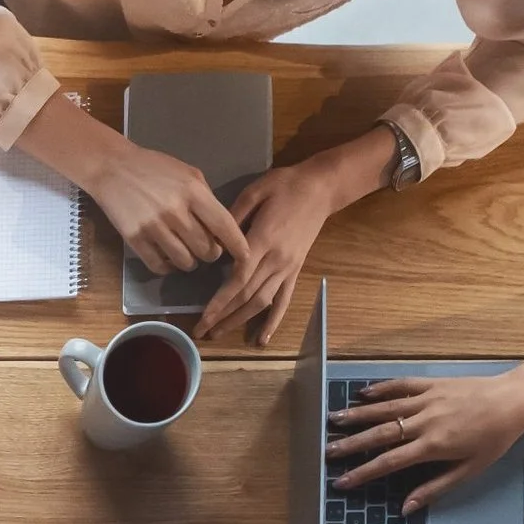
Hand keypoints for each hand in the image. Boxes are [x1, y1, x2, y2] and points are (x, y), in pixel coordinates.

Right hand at [77, 137, 248, 275]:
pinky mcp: (135, 238)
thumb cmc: (154, 167)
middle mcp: (176, 211)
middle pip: (206, 249)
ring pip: (185, 261)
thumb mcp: (188, 173)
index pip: (224, 225)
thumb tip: (221, 228)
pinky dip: (168, 267)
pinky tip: (168, 260)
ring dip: (190, 262)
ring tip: (187, 254)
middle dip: (211, 254)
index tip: (246, 257)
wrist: (112, 167)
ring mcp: (154, 227)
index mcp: (193, 192)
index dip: (238, 245)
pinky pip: (159, 265)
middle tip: (207, 250)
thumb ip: (206, 198)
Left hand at [195, 164, 332, 344]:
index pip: (237, 279)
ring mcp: (288, 267)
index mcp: (263, 240)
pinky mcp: (296, 270)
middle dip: (222, 316)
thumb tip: (212, 242)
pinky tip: (261, 339)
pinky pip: (285, 299)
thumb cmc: (285, 185)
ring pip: (262, 302)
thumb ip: (232, 218)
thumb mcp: (254, 192)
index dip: (219, 302)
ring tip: (219, 334)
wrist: (322, 187)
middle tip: (201, 332)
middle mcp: (276, 260)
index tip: (203, 317)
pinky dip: (274, 321)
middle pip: (246, 296)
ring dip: (240, 321)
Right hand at [328, 351, 523, 511]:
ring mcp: (426, 399)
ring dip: (357, 415)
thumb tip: (405, 507)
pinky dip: (380, 389)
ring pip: (385, 408)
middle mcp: (424, 421)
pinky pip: (400, 386)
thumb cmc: (494, 440)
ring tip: (334, 420)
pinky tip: (363, 394)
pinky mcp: (431, 384)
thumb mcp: (469, 470)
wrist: (513, 401)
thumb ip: (434, 488)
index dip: (363, 473)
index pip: (389, 462)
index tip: (342, 482)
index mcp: (433, 446)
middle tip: (327, 452)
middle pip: (380, 433)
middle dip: (350, 444)